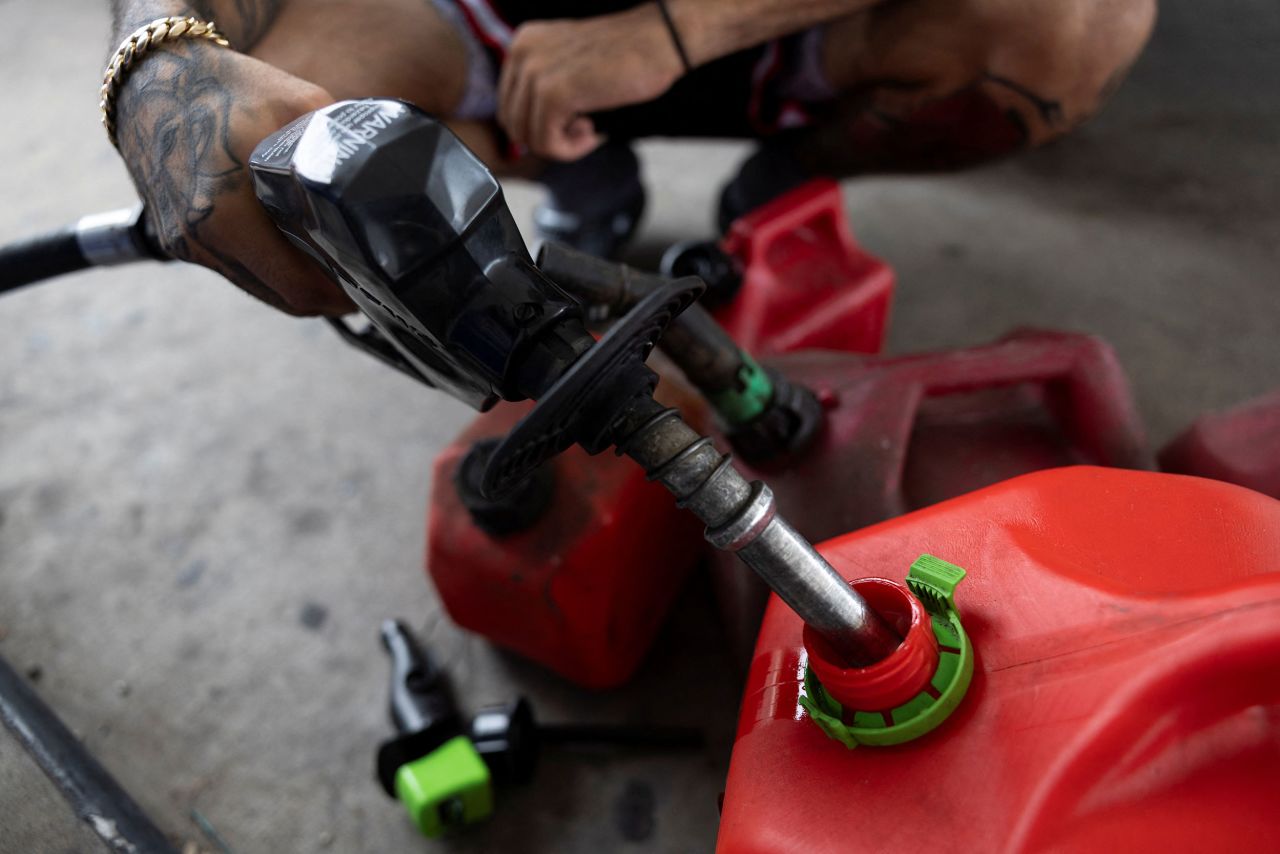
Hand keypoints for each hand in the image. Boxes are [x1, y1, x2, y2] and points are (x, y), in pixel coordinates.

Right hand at [114, 42, 354, 315]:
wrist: (146, 79)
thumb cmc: (222, 87)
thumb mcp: (296, 104)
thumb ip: (337, 147)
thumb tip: (377, 181)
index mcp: (226, 214)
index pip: (298, 286)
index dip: (340, 296)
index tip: (370, 286)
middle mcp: (200, 239)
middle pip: (283, 297)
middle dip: (326, 296)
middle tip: (363, 283)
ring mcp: (185, 244)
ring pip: (260, 288)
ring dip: (298, 285)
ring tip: (336, 271)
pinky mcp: (178, 240)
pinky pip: (237, 270)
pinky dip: (271, 269)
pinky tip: (297, 253)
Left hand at [497, 5, 685, 160]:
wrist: (658, 42)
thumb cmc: (625, 57)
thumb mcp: (570, 66)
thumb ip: (543, 88)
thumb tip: (525, 133)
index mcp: (523, 43)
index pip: (508, 106)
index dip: (538, 126)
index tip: (570, 121)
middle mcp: (523, 52)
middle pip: (514, 124)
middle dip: (547, 138)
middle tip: (581, 129)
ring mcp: (535, 72)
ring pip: (529, 137)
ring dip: (561, 145)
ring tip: (588, 130)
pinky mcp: (553, 94)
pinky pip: (547, 142)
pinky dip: (570, 149)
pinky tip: (593, 133)